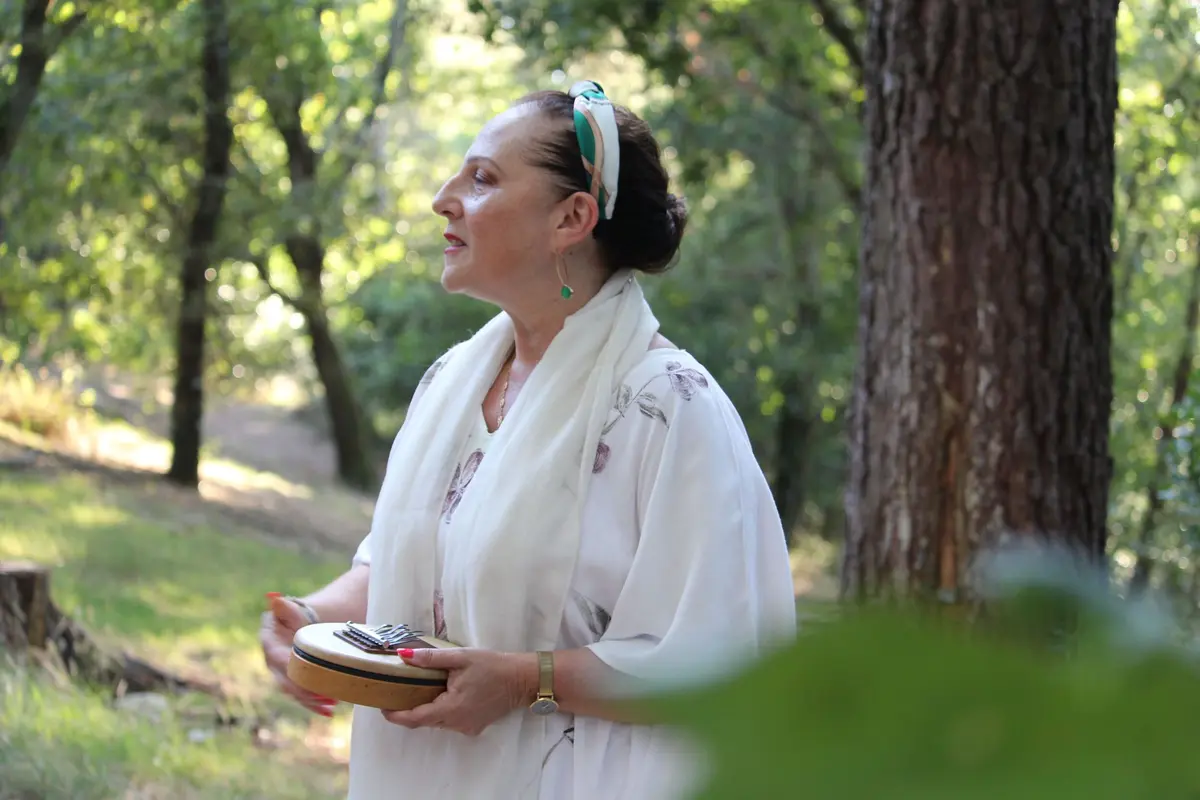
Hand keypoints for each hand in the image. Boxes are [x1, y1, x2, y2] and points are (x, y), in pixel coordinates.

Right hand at [259, 592, 336, 716]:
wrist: (316, 621)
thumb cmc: (307, 614)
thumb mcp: (298, 609)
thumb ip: (287, 607)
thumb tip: (276, 599)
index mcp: (268, 638)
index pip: (276, 656)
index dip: (288, 666)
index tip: (302, 671)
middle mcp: (271, 657)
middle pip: (284, 678)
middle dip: (302, 688)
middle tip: (322, 694)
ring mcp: (281, 672)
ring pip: (293, 690)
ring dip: (311, 700)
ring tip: (330, 704)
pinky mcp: (294, 682)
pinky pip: (302, 696)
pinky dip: (315, 704)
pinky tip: (329, 711)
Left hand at [381, 648, 535, 735]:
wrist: (522, 680)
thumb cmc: (493, 666)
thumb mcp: (461, 657)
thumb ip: (431, 658)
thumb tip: (403, 656)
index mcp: (451, 708)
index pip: (415, 718)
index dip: (395, 715)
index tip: (382, 706)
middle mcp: (456, 723)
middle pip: (424, 721)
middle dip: (409, 710)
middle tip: (397, 692)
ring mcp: (466, 727)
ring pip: (437, 721)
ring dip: (427, 709)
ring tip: (419, 689)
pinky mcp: (474, 727)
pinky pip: (450, 721)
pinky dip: (442, 710)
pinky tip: (445, 693)